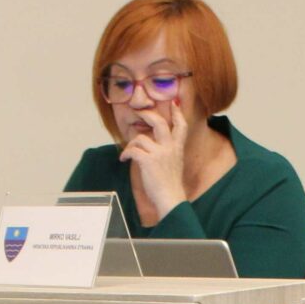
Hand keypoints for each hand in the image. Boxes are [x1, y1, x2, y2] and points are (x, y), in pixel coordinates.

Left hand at [119, 99, 189, 225]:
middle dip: (147, 114)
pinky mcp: (148, 161)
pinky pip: (132, 150)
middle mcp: (170, 147)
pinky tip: (124, 159)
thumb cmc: (170, 186)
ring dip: (131, 144)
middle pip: (159, 122)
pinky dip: (126, 154)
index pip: (181, 126)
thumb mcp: (174, 164)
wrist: (171, 199)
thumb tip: (150, 145)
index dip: (177, 114)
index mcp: (177, 148)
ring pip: (140, 138)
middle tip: (139, 112)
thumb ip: (166, 152)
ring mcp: (159, 153)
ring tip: (128, 154)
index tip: (174, 104)